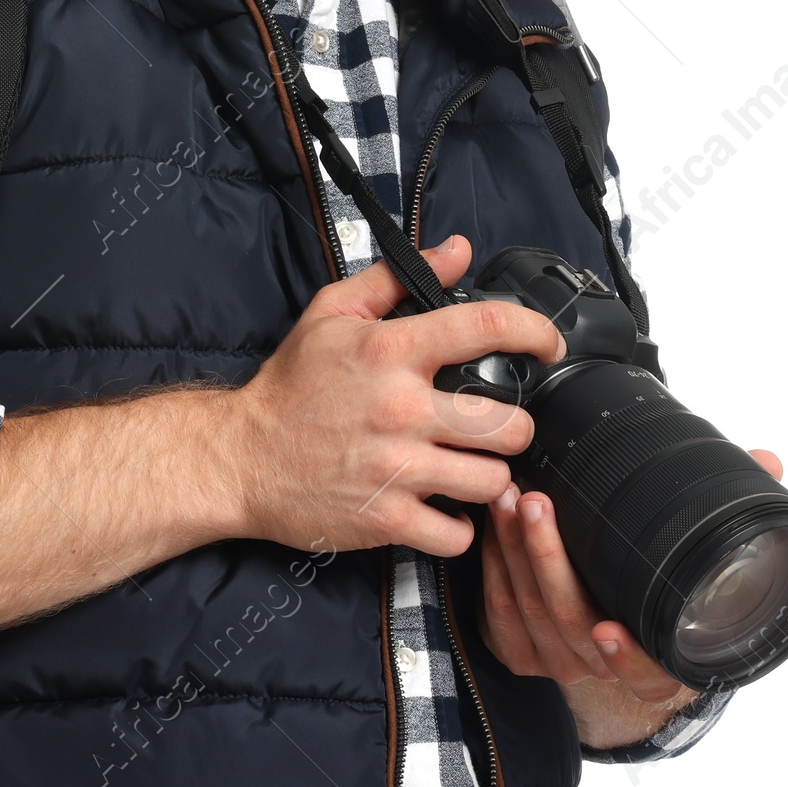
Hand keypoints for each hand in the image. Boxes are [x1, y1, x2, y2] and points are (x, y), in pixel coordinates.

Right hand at [228, 233, 565, 556]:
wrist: (240, 457)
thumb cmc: (289, 387)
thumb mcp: (332, 315)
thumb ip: (396, 278)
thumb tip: (457, 251)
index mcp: (391, 351)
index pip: (485, 328)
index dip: (534, 331)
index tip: (547, 344)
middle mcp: (401, 409)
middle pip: (510, 424)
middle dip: (513, 427)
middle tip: (494, 428)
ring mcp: (397, 470)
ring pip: (492, 481)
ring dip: (487, 477)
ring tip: (468, 468)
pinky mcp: (387, 521)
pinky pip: (458, 535)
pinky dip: (457, 527)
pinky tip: (442, 508)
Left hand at [479, 447, 785, 747]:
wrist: (605, 619)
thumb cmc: (654, 579)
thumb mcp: (696, 552)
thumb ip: (731, 508)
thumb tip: (767, 461)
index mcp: (659, 660)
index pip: (649, 678)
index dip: (628, 660)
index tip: (609, 629)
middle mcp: (604, 669)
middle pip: (568, 622)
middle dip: (546, 558)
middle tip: (536, 502)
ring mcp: (556, 661)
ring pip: (528, 610)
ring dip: (513, 549)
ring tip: (509, 495)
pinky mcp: (515, 649)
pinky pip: (497, 608)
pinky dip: (492, 560)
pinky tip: (493, 519)